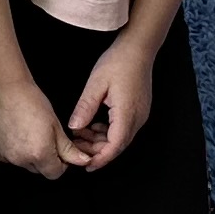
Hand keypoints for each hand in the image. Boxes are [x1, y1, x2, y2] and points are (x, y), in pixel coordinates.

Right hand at [0, 80, 71, 178]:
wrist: (6, 88)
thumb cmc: (32, 102)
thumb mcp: (56, 125)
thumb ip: (68, 149)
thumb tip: (84, 161)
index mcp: (39, 154)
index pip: (54, 174)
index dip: (60, 164)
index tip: (59, 151)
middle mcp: (20, 159)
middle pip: (38, 170)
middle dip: (43, 159)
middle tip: (42, 137)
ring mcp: (4, 156)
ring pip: (22, 163)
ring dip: (27, 154)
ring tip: (26, 132)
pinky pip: (7, 157)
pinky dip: (12, 149)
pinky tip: (13, 132)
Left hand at [61, 37, 155, 169]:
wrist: (139, 48)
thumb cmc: (119, 62)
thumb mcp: (96, 84)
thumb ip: (85, 107)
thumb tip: (74, 128)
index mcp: (127, 114)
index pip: (115, 147)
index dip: (100, 159)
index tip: (86, 165)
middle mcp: (137, 118)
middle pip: (118, 145)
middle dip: (97, 150)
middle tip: (77, 145)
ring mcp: (140, 114)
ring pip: (120, 137)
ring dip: (101, 140)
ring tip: (81, 134)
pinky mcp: (138, 109)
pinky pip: (123, 128)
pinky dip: (108, 131)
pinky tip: (93, 124)